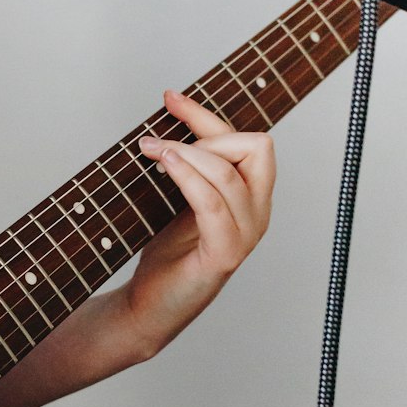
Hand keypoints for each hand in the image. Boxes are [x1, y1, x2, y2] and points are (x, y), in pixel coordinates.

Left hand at [121, 90, 275, 352]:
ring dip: (188, 153)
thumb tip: (171, 124)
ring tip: (152, 151)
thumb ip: (191, 169)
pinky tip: (164, 166)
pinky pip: (213, 204)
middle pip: (256, 148)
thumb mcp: (180, 201)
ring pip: (230, 173)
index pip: (246, 142)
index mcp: (252, 199)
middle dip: (208, 136)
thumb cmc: (164, 258)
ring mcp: (245, 236)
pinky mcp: (223, 255)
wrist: (148, 308)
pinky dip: (189, 178)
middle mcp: (258, 215)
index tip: (170, 98)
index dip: (207, 115)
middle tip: (163, 145)